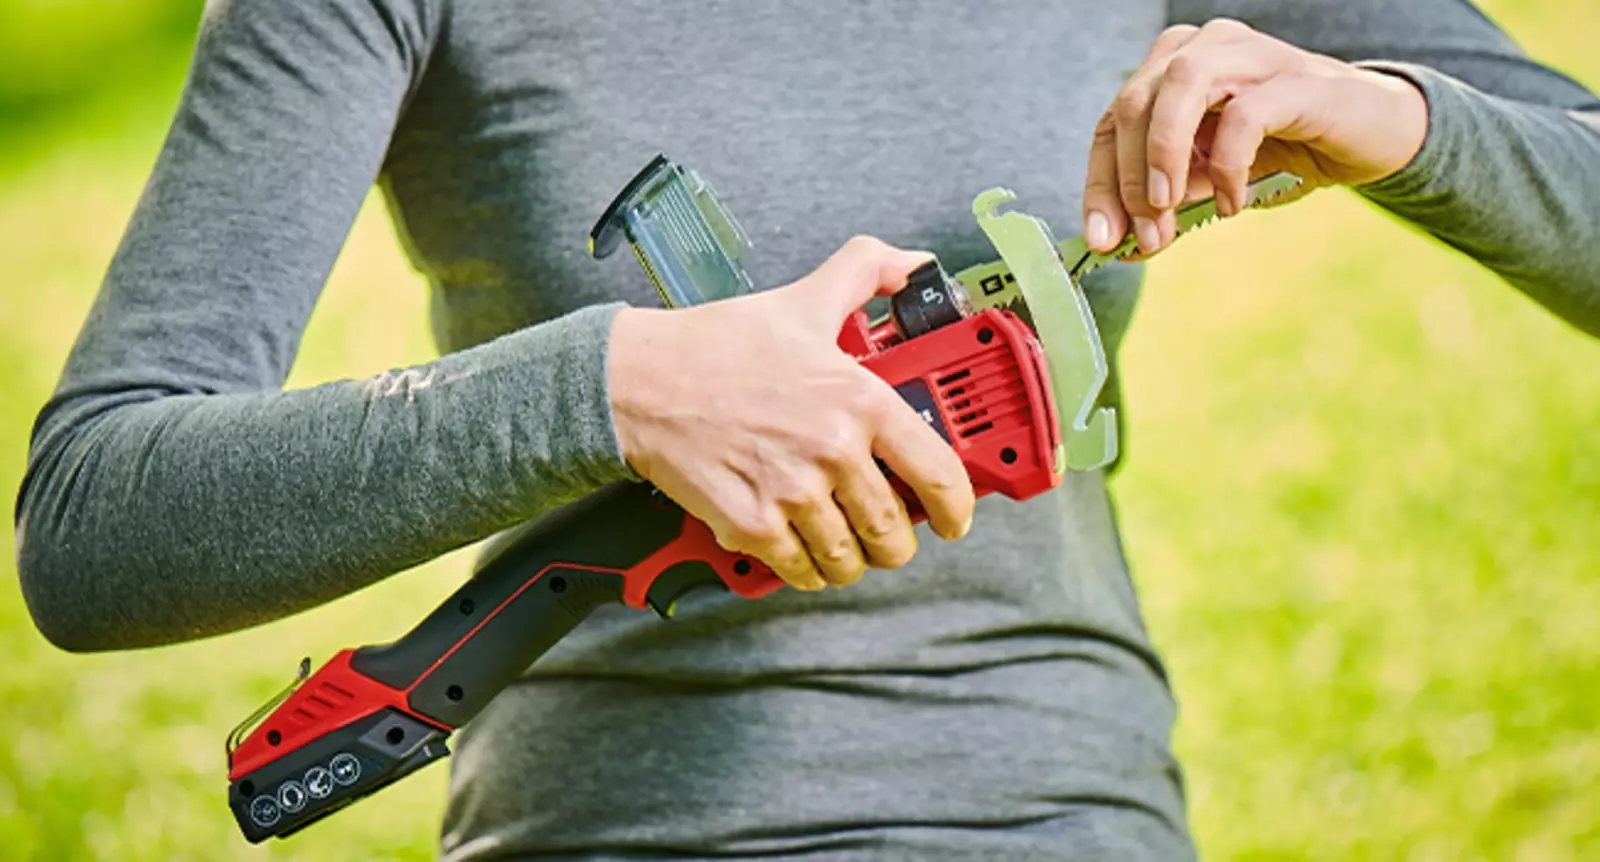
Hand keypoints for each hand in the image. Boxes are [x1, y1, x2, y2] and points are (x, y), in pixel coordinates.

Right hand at [606, 236, 976, 591]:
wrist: (640, 381)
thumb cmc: (718, 345)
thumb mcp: (804, 299)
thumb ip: (866, 272)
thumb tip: (914, 263)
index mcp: (858, 400)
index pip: (936, 471)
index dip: (957, 507)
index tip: (955, 518)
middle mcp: (833, 450)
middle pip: (893, 530)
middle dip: (897, 543)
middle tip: (890, 536)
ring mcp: (792, 492)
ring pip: (848, 560)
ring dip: (852, 561)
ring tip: (845, 545)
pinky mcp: (751, 525)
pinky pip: (800, 570)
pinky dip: (807, 571)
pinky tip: (802, 553)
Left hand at [1083, 18, 1427, 255]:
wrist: (1375, 135)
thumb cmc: (1285, 151)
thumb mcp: (1210, 181)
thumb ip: (1167, 202)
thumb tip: (1119, 243)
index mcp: (1173, 67)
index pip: (1112, 122)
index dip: (1100, 184)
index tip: (1101, 240)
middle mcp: (1204, 47)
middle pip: (1134, 104)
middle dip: (1129, 180)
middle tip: (1144, 236)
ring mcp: (1250, 55)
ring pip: (1178, 90)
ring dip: (1162, 158)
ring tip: (1169, 212)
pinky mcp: (1295, 80)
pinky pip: (1242, 116)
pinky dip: (1226, 166)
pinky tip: (1231, 202)